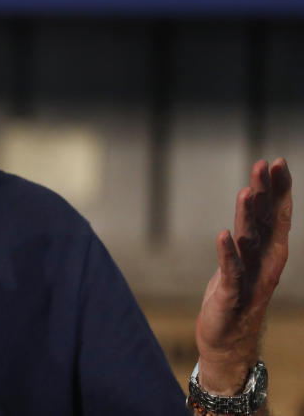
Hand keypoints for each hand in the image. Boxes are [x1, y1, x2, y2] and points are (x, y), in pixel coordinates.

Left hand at [194, 158, 292, 393]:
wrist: (228, 340)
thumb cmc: (237, 293)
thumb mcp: (246, 258)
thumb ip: (252, 231)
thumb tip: (255, 200)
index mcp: (270, 251)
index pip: (276, 213)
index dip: (278, 188)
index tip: (276, 161)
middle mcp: (265, 261)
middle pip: (265, 220)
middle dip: (266, 191)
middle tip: (265, 163)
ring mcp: (250, 277)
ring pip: (249, 240)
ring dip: (247, 216)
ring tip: (245, 192)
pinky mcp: (230, 292)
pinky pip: (230, 270)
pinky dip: (227, 253)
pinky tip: (223, 235)